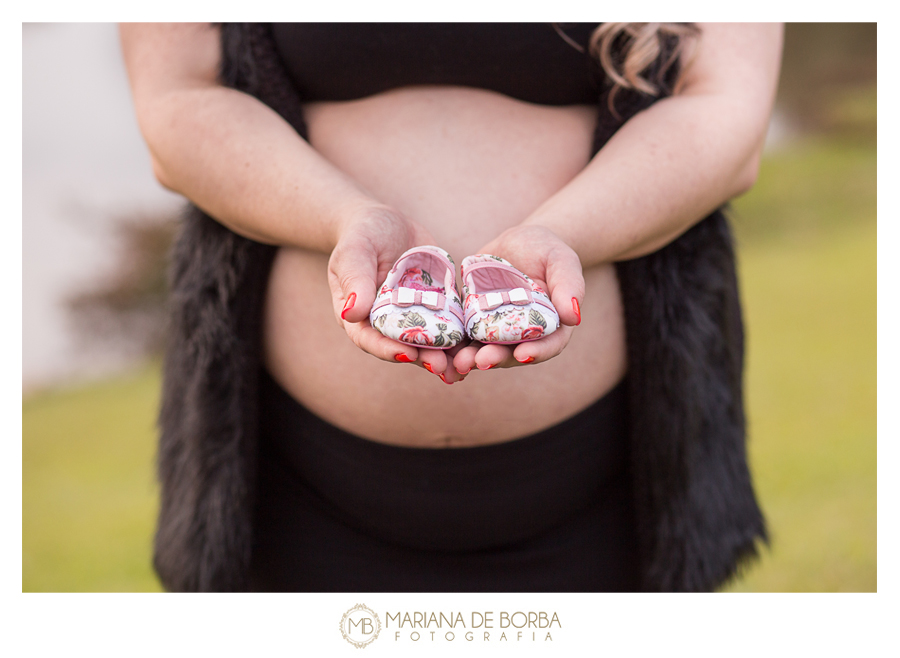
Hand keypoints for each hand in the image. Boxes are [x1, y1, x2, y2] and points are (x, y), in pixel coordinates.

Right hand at [328, 204, 460, 377]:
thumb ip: (355, 279)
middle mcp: (386, 322)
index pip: (370, 338)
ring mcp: (413, 316)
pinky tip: (479, 344)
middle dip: (423, 358)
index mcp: (359, 316)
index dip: (388, 349)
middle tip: (442, 366)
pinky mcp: (435, 307)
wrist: (387, 223)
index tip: (407, 355)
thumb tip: (351, 313)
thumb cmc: (363, 234)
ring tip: (464, 365)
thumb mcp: (355, 251)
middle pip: (403, 346)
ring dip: (446, 354)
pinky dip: (462, 335)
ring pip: (429, 341)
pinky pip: (449, 323)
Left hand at [451, 225, 584, 373]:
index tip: (522, 355)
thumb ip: (569, 285)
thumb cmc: (545, 249)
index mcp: (551, 326)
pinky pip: (462, 338)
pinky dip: (452, 346)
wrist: (516, 244)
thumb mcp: (560, 259)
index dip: (536, 352)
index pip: (548, 344)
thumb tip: (574, 317)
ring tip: (457, 362)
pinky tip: (439, 350)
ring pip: (485, 350)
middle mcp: (524, 336)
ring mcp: (496, 333)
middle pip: (512, 353)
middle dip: (496, 359)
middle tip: (480, 362)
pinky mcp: (473, 324)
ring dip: (471, 359)